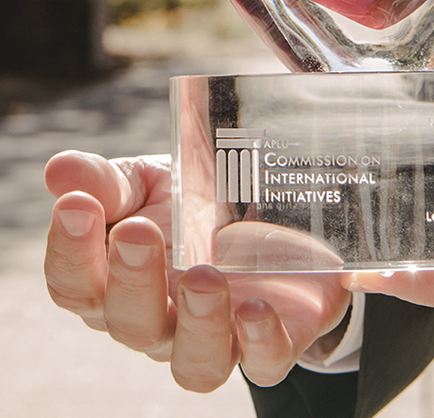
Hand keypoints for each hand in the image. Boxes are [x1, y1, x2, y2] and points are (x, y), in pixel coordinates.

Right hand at [45, 150, 350, 390]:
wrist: (272, 216)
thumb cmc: (193, 205)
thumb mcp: (150, 181)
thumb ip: (108, 181)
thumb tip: (60, 171)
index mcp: (115, 283)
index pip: (75, 287)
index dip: (69, 252)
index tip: (76, 205)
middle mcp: (158, 322)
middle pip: (129, 325)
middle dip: (131, 279)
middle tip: (138, 231)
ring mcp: (216, 338)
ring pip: (194, 363)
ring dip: (198, 323)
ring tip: (205, 275)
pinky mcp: (271, 341)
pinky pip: (264, 361)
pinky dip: (260, 341)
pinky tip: (255, 308)